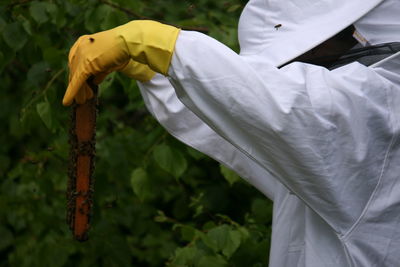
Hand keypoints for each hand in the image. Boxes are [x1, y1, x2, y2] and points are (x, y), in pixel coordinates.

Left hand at [63, 20, 179, 105]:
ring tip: (82, 101)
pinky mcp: (86, 64)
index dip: (77, 76)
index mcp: (84, 42)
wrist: (129, 42)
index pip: (77, 62)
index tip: (81, 86)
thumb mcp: (109, 61)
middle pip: (74, 70)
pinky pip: (77, 81)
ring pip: (75, 77)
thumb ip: (101, 71)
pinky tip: (68, 101)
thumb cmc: (124, 49)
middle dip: (77, 85)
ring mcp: (81, 55)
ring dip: (78, 91)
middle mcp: (80, 47)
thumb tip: (94, 81)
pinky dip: (72, 92)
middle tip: (81, 97)